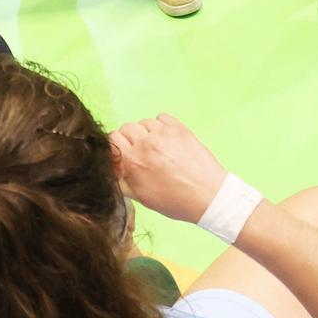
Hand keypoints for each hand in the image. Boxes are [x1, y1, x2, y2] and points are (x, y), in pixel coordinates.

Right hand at [111, 113, 229, 224]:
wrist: (207, 196)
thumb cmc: (175, 201)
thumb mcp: (141, 198)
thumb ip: (120, 181)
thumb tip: (110, 169)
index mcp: (133, 162)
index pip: (112, 139)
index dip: (116, 146)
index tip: (123, 153)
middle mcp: (146, 144)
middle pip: (127, 128)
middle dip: (129, 138)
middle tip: (139, 151)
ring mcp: (164, 134)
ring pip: (144, 122)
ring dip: (146, 132)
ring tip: (155, 147)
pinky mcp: (180, 129)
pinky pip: (162, 117)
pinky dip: (161, 125)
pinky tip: (166, 139)